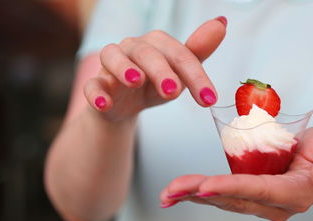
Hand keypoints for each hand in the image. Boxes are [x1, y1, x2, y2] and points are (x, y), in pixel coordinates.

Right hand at [83, 17, 226, 121]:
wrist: (124, 106)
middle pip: (147, 53)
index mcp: (157, 45)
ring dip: (124, 67)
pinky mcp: (96, 84)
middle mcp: (133, 48)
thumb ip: (197, 52)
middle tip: (174, 91)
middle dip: (161, 70)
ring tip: (135, 80)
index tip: (209, 99)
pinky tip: (104, 103)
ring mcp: (111, 65)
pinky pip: (92, 84)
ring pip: (113, 57)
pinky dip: (96, 92)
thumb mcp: (178, 74)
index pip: (179, 55)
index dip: (195, 76)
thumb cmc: (154, 86)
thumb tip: (221, 23)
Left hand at [160, 125, 312, 220]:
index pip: (258, 190)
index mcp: (294, 193)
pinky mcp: (250, 194)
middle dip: (200, 194)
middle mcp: (274, 204)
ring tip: (166, 194)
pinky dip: (199, 192)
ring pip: (224, 200)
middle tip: (170, 191)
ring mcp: (260, 202)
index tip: (204, 187)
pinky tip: (178, 192)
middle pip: (233, 199)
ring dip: (193, 196)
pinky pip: (223, 194)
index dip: (231, 188)